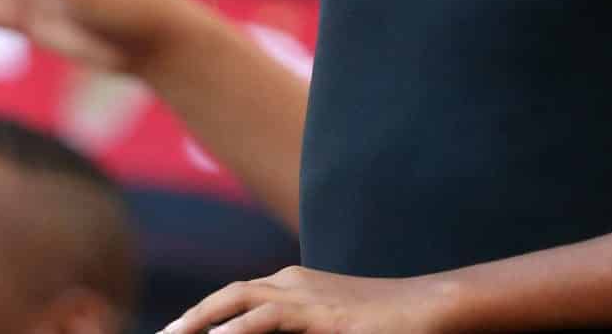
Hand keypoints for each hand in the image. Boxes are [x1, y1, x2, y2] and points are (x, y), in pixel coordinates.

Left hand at [158, 267, 459, 333]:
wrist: (432, 306)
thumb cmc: (387, 323)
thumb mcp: (333, 328)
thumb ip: (302, 331)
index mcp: (293, 285)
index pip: (236, 297)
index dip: (205, 315)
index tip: (179, 333)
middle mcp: (291, 282)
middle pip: (228, 296)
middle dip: (192, 319)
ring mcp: (305, 294)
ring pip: (239, 302)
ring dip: (202, 322)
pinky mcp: (322, 313)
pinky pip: (269, 320)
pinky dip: (239, 330)